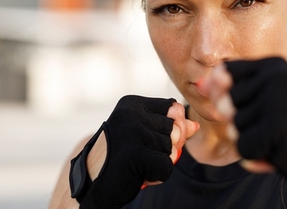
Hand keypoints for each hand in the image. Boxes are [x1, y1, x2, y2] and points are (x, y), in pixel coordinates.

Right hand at [69, 96, 198, 208]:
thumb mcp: (143, 136)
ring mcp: (133, 133)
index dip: (171, 127)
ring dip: (159, 162)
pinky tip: (139, 175)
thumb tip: (194, 125)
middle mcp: (132, 114)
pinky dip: (157, 176)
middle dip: (165, 147)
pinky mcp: (136, 155)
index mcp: (132, 104)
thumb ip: (169, 128)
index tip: (147, 138)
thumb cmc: (120, 157)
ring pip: (172, 149)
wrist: (92, 184)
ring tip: (137, 164)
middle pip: (176, 129)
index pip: (173, 108)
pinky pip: (167, 166)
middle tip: (140, 154)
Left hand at [199, 57, 286, 199]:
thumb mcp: (264, 98)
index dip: (225, 94)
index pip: (224, 73)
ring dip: (251, 140)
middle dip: (242, 122)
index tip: (248, 106)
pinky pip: (243, 145)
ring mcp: (276, 100)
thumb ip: (231, 89)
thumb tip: (199, 83)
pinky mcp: (276, 127)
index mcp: (272, 64)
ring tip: (277, 137)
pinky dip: (255, 155)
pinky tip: (276, 151)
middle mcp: (275, 76)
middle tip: (270, 124)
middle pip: (225, 103)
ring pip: (234, 127)